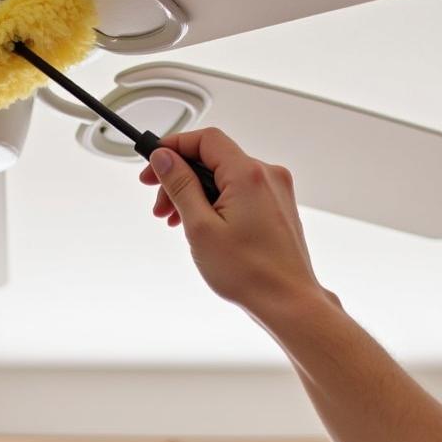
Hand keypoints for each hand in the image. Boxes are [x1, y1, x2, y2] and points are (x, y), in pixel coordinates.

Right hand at [139, 128, 334, 321]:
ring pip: (225, 177)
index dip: (174, 146)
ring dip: (196, 192)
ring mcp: (275, 191)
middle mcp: (267, 176)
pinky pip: (240, 191)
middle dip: (181, 177)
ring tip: (176, 221)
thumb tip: (164, 158)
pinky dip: (216, 201)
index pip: (205, 139)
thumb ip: (180, 186)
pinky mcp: (277, 206)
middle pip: (213, 159)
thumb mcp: (200, 227)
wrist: (288, 302)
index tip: (154, 163)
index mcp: (249, 175)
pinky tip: (201, 224)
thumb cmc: (251, 273)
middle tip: (159, 203)